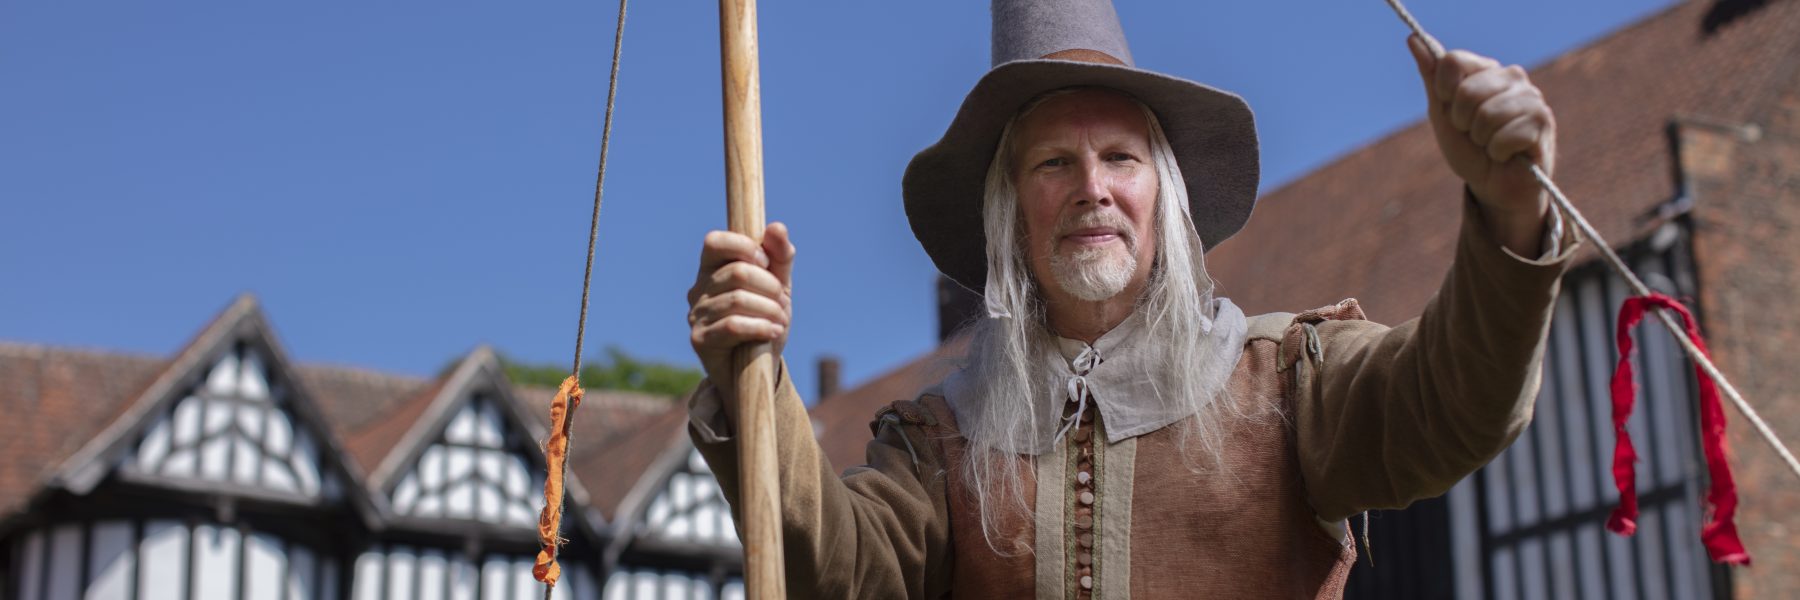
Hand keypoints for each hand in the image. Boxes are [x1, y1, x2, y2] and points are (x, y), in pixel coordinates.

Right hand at [686, 222, 794, 410]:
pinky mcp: (699, 340)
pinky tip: (773, 332)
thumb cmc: (764, 321)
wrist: (759, 369)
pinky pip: (733, 326)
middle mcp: (698, 290)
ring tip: (780, 321)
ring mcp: (696, 315)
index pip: (714, 242)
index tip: (766, 262)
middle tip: (782, 302)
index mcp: (711, 270)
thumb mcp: (778, 288)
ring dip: (770, 310)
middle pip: (737, 272)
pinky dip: (760, 327)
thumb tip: (776, 226)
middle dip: (770, 286)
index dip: (744, 246)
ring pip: (738, 300)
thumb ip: (780, 257)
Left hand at [1409, 35, 1556, 253]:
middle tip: (1475, 134)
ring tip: (1492, 144)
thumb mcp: (1442, 114)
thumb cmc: (1470, 149)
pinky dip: (1498, 152)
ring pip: (1487, 115)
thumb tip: (1413, 39)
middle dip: (1462, 122)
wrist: (1494, 186)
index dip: (1444, 93)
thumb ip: (1431, 77)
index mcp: (1486, 70)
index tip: (1453, 112)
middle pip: (1467, 91)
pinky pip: (1505, 136)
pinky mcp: (1543, 121)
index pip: (1453, 61)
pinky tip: (1508, 154)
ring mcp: (1531, 97)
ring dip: (1482, 140)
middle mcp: (1512, 76)